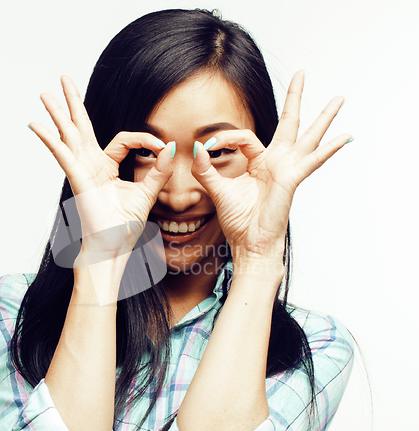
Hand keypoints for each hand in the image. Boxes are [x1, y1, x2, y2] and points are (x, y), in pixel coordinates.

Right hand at [28, 76, 173, 263]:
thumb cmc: (124, 227)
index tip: (161, 147)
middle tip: (64, 80)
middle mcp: (93, 166)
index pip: (124, 140)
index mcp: (108, 168)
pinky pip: (63, 156)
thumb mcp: (147, 195)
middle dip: (74, 104)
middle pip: (83, 127)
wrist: (113, 249)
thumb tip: (169, 148)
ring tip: (45, 93)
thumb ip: (157, 171)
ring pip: (70, 136)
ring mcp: (83, 172)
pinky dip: (50, 141)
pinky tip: (36, 125)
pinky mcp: (78, 181)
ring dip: (58, 114)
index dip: (144, 140)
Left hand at [192, 70, 351, 264]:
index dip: (225, 137)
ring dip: (323, 117)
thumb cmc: (238, 221)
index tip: (208, 145)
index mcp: (259, 163)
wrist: (249, 244)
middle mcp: (276, 162)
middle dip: (294, 98)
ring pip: (307, 136)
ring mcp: (287, 170)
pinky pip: (312, 161)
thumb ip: (206, 169)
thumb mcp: (217, 190)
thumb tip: (196, 147)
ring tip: (339, 98)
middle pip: (288, 123)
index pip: (244, 136)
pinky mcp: (292, 180)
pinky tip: (345, 136)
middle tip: (302, 73)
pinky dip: (329, 150)